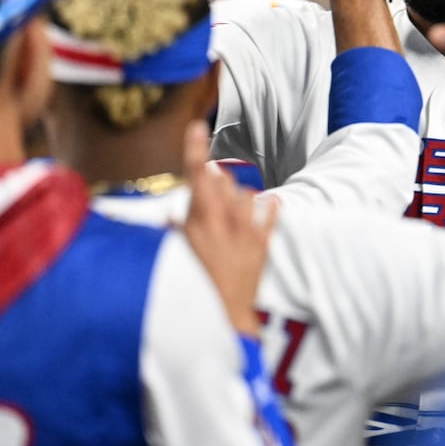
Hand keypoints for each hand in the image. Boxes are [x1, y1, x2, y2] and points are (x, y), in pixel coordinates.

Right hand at [181, 120, 277, 336]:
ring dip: (235, 196)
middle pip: (220, 180)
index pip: (194, 178)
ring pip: (244, 192)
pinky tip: (262, 207)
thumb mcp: (176, 257)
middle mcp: (222, 223)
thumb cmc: (193, 289)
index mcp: (196, 224)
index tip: (198, 126)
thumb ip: (175, 231)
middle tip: (207, 197)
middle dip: (213, 181)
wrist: (223, 318)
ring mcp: (246, 232)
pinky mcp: (263, 243)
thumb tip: (173, 214)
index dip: (195, 149)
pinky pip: (270, 211)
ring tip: (227, 214)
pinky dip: (266, 205)